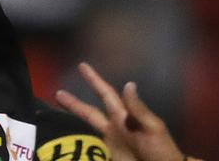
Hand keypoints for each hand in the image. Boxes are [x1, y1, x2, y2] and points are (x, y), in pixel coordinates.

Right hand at [55, 62, 196, 160]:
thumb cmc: (161, 149)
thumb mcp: (152, 127)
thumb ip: (138, 109)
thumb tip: (128, 83)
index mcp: (123, 117)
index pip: (106, 94)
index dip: (94, 80)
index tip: (82, 65)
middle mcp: (113, 127)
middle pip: (89, 112)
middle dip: (74, 103)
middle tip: (58, 93)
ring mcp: (110, 143)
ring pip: (88, 128)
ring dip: (74, 122)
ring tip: (57, 118)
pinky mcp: (107, 156)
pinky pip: (89, 148)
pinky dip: (78, 145)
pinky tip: (68, 144)